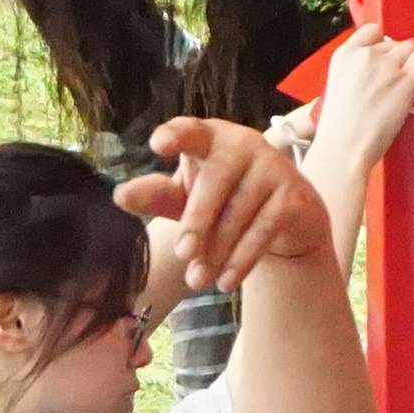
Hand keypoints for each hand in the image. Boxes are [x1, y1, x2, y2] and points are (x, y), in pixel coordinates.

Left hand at [123, 115, 327, 298]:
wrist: (285, 219)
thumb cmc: (225, 200)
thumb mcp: (187, 198)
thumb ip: (157, 196)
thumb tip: (120, 196)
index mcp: (209, 138)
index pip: (190, 130)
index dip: (175, 135)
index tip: (159, 144)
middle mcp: (243, 143)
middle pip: (215, 180)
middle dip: (196, 221)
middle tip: (182, 254)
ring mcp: (273, 166)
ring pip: (239, 211)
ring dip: (217, 251)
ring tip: (198, 280)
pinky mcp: (293, 194)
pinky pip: (264, 228)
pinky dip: (242, 259)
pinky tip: (226, 282)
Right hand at [295, 38, 413, 244]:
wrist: (346, 146)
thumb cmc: (340, 125)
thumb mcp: (342, 87)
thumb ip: (363, 68)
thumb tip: (397, 57)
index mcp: (344, 54)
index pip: (372, 30)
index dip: (381, 44)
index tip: (382, 59)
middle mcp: (366, 54)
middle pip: (395, 42)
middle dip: (397, 59)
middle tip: (391, 83)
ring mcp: (388, 65)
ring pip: (412, 49)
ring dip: (412, 64)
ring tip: (401, 88)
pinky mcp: (407, 79)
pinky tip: (411, 90)